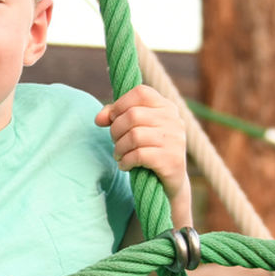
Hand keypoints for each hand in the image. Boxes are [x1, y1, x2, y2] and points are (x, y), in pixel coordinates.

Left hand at [97, 86, 194, 229]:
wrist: (169, 182)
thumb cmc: (148, 149)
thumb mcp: (134, 128)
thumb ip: (115, 116)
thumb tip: (99, 119)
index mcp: (167, 107)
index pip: (140, 93)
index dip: (120, 104)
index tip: (112, 118)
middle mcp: (174, 120)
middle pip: (133, 115)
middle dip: (116, 130)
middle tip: (115, 142)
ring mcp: (175, 140)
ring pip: (134, 136)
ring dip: (119, 148)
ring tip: (119, 155)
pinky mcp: (172, 160)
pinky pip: (139, 155)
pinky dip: (126, 161)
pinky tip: (125, 165)